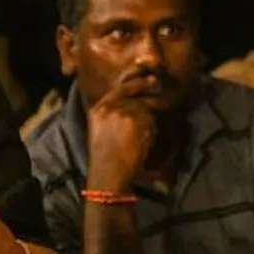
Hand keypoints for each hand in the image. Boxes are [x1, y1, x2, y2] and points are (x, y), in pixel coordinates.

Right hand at [85, 75, 155, 191]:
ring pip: (144, 108)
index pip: (119, 88)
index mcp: (97, 110)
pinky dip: (151, 130)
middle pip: (134, 94)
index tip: (148, 78)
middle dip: (146, 95)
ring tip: (143, 138)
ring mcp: (121, 112)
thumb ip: (113, 115)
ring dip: (149, 121)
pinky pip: (150, 119)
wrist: (108, 175)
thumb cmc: (106, 160)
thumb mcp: (101, 132)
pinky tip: (145, 142)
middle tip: (155, 87)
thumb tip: (136, 103)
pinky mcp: (134, 121)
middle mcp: (108, 107)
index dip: (135, 82)